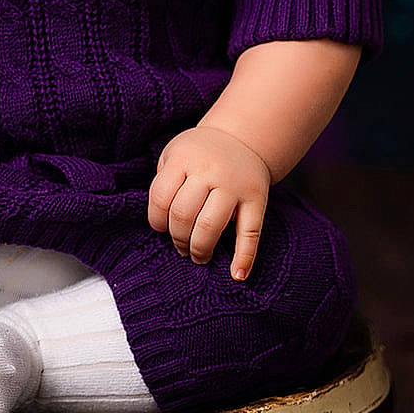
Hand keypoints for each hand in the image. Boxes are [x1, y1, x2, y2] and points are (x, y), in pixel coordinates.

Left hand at [148, 126, 270, 280]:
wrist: (241, 138)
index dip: (157, 220)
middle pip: (183, 215)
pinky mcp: (256, 198)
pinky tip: (237, 274)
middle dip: (177, 238)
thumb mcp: (174, 154)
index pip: (161, 197)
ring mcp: (235, 185)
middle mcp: (210, 170)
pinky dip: (245, 257)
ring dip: (200, 248)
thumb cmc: (199, 154)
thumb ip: (163, 182)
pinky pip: (251, 232)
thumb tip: (160, 224)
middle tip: (180, 246)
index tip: (161, 228)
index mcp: (185, 158)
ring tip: (197, 255)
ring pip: (210, 226)